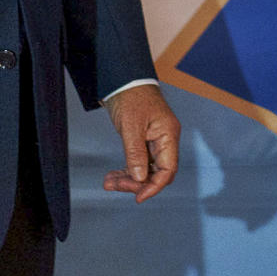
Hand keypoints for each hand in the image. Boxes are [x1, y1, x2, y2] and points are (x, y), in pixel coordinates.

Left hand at [102, 84, 179, 201]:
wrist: (123, 78)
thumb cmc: (131, 96)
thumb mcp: (131, 125)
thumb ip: (135, 153)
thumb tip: (139, 178)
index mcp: (168, 135)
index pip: (167, 169)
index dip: (154, 186)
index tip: (138, 197)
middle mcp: (164, 140)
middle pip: (156, 172)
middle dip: (136, 183)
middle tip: (114, 185)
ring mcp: (153, 141)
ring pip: (145, 169)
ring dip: (128, 178)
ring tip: (108, 182)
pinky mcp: (142, 140)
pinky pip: (137, 162)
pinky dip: (126, 170)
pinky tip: (112, 176)